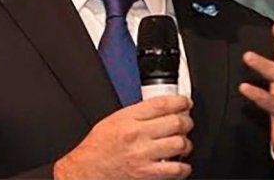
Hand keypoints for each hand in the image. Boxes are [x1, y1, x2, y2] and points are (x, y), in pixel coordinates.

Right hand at [53, 95, 193, 179]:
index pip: (162, 104)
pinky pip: (176, 169)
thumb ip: (136, 113)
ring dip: (186, 143)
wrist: (87, 171)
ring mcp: (143, 155)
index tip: (185, 102)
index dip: (180, 101)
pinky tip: (181, 164)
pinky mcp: (147, 174)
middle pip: (175, 122)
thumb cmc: (97, 148)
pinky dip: (183, 167)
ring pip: (179, 144)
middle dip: (186, 121)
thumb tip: (161, 108)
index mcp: (128, 118)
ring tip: (183, 143)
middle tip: (186, 122)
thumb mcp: (113, 120)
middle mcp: (137, 135)